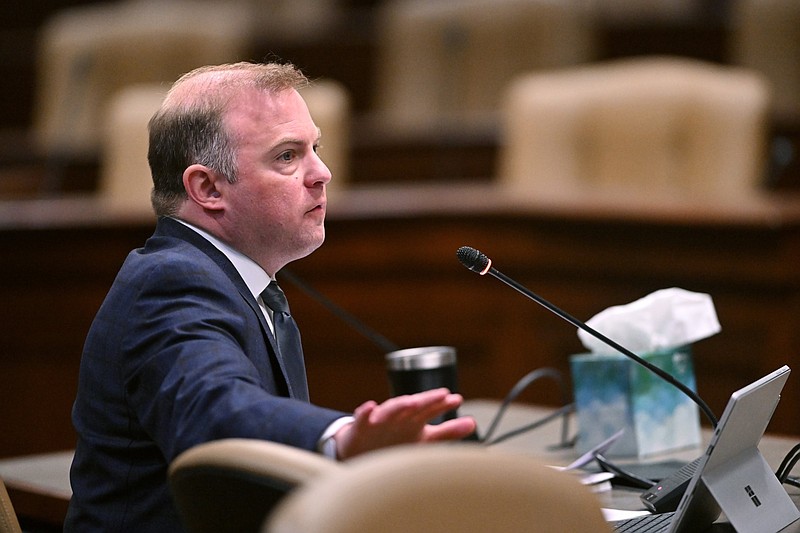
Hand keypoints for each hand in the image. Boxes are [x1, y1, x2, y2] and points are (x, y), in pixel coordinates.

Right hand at [333, 388, 476, 459]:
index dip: (443, 404)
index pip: (430, 409)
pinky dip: (366, 412)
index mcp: (414, 419)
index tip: (457, 399)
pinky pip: (363, 419)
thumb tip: (473, 423)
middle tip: (442, 395)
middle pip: (414, 406)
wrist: (362, 450)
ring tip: (412, 402)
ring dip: (401, 404)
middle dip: (427, 400)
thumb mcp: (424, 439)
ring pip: (391, 410)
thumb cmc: (396, 441)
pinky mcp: (362, 427)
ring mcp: (380, 420)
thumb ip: (448, 432)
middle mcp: (399, 416)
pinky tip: (370, 407)